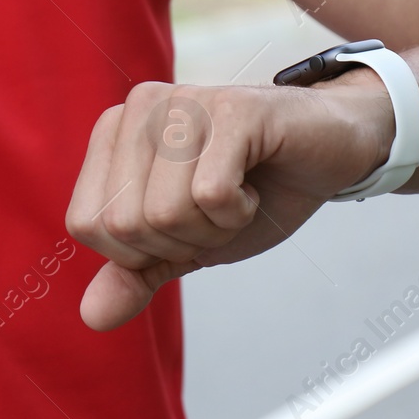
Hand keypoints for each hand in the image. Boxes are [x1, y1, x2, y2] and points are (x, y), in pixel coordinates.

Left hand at [64, 78, 394, 330]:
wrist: (330, 153)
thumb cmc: (255, 191)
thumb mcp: (188, 244)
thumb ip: (137, 273)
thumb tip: (92, 316)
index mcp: (114, 132)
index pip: (88, 223)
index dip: (140, 250)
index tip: (185, 222)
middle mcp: (140, 108)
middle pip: (126, 223)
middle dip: (182, 241)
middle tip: (218, 209)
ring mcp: (184, 103)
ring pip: (165, 212)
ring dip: (213, 229)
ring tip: (238, 195)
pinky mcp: (232, 108)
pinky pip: (211, 195)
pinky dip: (239, 212)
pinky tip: (254, 184)